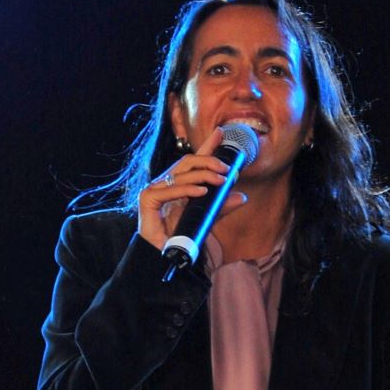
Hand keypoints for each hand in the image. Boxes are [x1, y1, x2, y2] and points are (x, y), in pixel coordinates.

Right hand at [137, 127, 247, 250]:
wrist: (162, 257)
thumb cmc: (179, 237)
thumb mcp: (205, 218)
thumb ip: (220, 207)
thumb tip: (241, 196)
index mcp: (178, 184)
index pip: (194, 161)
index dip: (207, 146)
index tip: (222, 133)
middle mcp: (166, 183)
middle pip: (188, 162)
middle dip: (210, 161)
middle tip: (228, 168)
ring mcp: (155, 189)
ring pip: (182, 173)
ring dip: (204, 175)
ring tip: (221, 180)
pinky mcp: (148, 199)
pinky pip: (170, 190)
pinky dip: (187, 190)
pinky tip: (202, 192)